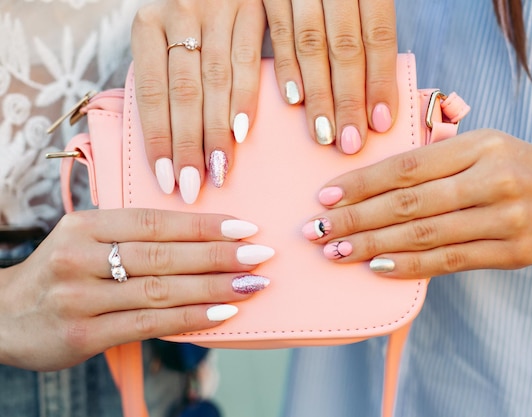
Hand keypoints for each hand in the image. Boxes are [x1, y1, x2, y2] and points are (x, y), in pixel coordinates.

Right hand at [0, 209, 273, 370]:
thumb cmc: (60, 273)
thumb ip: (132, 236)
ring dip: (214, 288)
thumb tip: (202, 238)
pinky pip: (149, 323)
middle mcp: (80, 257)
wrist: (3, 316)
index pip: (156, 221)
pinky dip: (190, 318)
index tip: (245, 226)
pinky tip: (223, 314)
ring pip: (160, 290)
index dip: (204, 225)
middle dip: (219, 256)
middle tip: (260, 255)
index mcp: (85, 225)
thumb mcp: (85, 241)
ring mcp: (80, 297)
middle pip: (163, 255)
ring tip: (252, 285)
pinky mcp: (83, 334)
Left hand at [131, 0, 265, 203]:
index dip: (159, 138)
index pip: (151, 92)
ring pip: (216, 81)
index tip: (166, 178)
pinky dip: (245, 99)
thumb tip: (166, 145)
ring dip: (217, 132)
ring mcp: (217, 10)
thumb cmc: (185, 21)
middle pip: (184, 92)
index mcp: (147, 24)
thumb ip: (162, 79)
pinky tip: (241, 132)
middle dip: (188, 144)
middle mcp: (179, 14)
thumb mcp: (161, 38)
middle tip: (192, 186)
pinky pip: (248, 61)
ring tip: (218, 171)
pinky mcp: (251, 10)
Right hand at [263, 0, 397, 153]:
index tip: (381, 122)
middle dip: (347, 100)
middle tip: (350, 143)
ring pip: (309, 44)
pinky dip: (284, 64)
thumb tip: (381, 85)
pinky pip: (275, 29)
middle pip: (343, 47)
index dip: (379, 81)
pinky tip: (293, 98)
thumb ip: (373, 21)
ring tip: (324, 134)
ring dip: (317, 94)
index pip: (377, 35)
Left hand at [302, 129, 531, 277]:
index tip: (326, 194)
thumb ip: (438, 157)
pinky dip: (409, 266)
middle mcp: (492, 181)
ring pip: (424, 235)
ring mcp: (504, 220)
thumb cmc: (524, 166)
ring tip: (336, 251)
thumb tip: (375, 181)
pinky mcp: (512, 254)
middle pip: (408, 203)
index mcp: (480, 146)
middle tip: (317, 228)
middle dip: (355, 218)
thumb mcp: (485, 145)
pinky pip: (450, 262)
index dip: (362, 182)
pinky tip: (376, 267)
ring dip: (373, 245)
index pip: (406, 166)